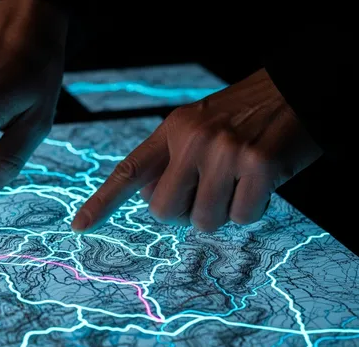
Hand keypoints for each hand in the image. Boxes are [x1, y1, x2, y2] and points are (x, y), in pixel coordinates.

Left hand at [71, 68, 322, 232]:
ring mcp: (224, 151)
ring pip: (204, 220)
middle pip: (164, 211)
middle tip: (209, 193)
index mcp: (172, 130)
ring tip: (240, 182)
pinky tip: (263, 183)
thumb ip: (174, 160)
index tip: (78, 226)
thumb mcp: (199, 124)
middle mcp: (192, 139)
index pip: (129, 171)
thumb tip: (156, 203)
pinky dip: (254, 209)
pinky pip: (242, 217)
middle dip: (184, 214)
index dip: (102, 202)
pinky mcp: (258, 165)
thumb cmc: (247, 115)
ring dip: (224, 213)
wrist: (300, 88)